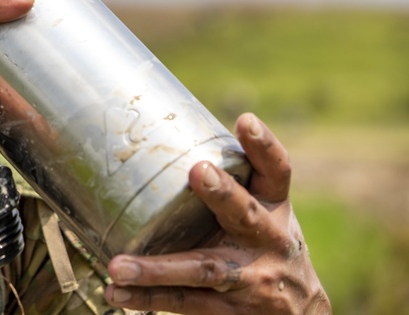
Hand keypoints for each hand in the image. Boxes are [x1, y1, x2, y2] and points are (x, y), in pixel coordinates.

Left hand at [104, 113, 330, 313]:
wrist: (300, 312)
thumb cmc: (263, 242)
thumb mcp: (262, 209)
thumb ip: (230, 180)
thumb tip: (167, 134)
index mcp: (273, 207)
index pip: (276, 172)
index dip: (264, 146)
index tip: (246, 120)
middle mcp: (268, 240)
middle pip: (244, 215)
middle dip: (223, 194)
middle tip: (199, 171)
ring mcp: (250, 279)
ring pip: (204, 269)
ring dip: (158, 268)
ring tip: (118, 265)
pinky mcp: (229, 309)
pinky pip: (185, 302)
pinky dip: (147, 298)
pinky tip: (115, 292)